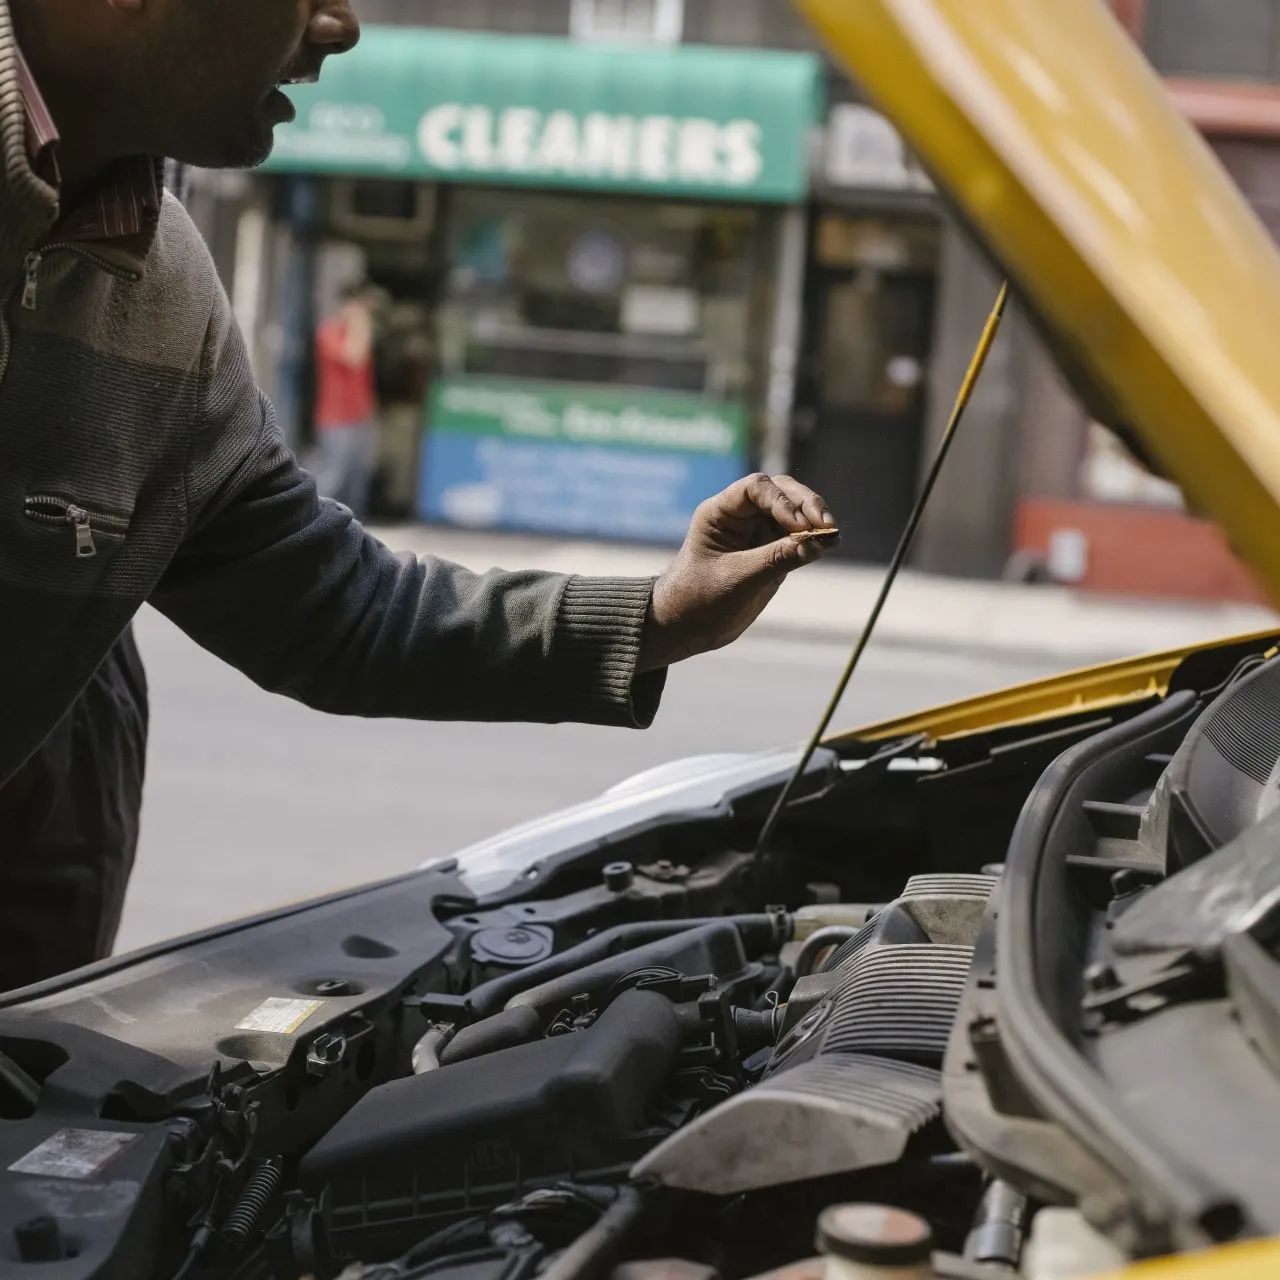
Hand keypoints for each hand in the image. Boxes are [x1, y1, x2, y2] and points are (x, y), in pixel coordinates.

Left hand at [639, 473, 836, 671]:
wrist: (687, 628)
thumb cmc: (699, 599)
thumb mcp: (739, 579)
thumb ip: (778, 558)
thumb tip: (821, 542)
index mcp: (719, 512)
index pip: (756, 488)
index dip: (782, 501)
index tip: (799, 525)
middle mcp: (740, 516)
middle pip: (781, 492)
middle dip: (806, 505)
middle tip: (826, 525)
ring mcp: (757, 533)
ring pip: (794, 513)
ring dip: (815, 520)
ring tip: (834, 536)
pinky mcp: (772, 552)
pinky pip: (798, 538)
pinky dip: (814, 539)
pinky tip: (831, 544)